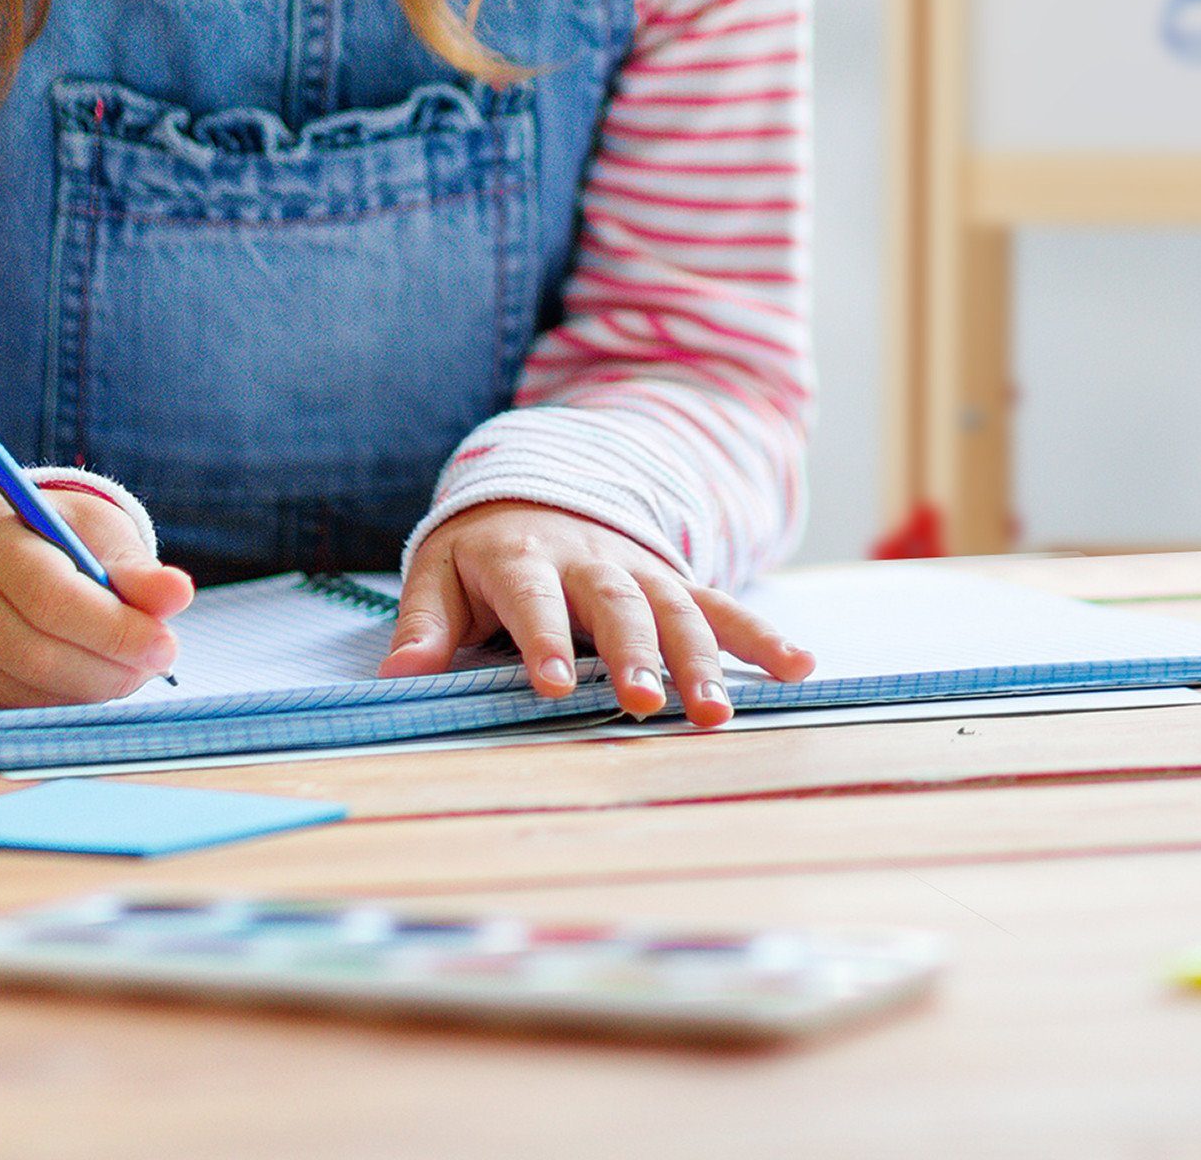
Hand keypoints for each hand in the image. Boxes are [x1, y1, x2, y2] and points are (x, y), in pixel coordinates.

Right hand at [0, 490, 192, 711]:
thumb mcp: (96, 530)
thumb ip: (135, 566)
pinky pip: (6, 708)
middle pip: (33, 652)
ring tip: (130, 668)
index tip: (167, 644)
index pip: (49, 597)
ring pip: (21, 688)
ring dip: (89, 689)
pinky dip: (59, 702)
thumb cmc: (54, 535)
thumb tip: (179, 596)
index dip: (112, 629)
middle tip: (157, 663)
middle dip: (108, 667)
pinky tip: (89, 679)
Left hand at [378, 500, 814, 729]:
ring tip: (717, 712)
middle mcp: (591, 561)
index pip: (532, 599)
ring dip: (701, 659)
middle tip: (646, 701)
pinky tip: (800, 668)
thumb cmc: (480, 553)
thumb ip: (423, 624)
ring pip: (677, 610)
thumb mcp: (437, 572)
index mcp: (523, 558)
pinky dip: (762, 637)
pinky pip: (723, 606)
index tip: (548, 684)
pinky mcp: (676, 582)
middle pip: (616, 605)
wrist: (537, 487)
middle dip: (635, 652)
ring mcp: (641, 570)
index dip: (542, 638)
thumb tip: (399, 676)